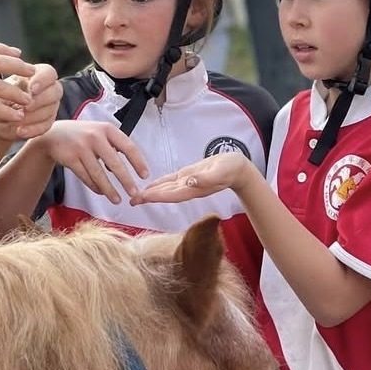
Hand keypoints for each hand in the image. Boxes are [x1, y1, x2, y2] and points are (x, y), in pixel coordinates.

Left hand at [0, 64, 61, 143]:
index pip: (48, 72)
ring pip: (51, 109)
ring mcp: (50, 105)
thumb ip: (10, 90)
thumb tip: (24, 97)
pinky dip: (33, 129)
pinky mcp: (47, 121)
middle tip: (26, 108)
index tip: (32, 89)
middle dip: (40, 100)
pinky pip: (46, 126)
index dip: (43, 80)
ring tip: (17, 121)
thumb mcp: (0, 90)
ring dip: (34, 116)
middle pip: (56, 90)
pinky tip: (20, 131)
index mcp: (35, 74)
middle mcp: (47, 88)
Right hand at [39, 120, 149, 204]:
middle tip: (134, 193)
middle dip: (126, 181)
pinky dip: (95, 187)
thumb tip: (134, 165)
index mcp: (107, 129)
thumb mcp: (100, 132)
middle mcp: (95, 136)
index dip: (138, 162)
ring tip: (117, 200)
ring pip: (99, 174)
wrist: (54, 134)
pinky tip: (101, 192)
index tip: (145, 176)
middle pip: (114, 163)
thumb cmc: (83, 135)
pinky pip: (85, 177)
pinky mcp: (70, 158)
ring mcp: (81, 147)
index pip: (128, 146)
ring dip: (109, 189)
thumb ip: (115, 145)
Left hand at [129, 153, 250, 204]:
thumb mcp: (220, 172)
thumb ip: (206, 178)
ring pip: (166, 189)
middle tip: (131, 200)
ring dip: (151, 193)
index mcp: (194, 189)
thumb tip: (191, 182)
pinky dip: (160, 184)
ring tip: (136, 196)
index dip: (156, 196)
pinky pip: (171, 181)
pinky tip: (151, 186)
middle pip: (165, 194)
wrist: (239, 168)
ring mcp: (188, 183)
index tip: (142, 198)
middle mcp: (188, 188)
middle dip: (148, 197)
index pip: (171, 194)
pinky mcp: (189, 175)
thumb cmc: (231, 169)